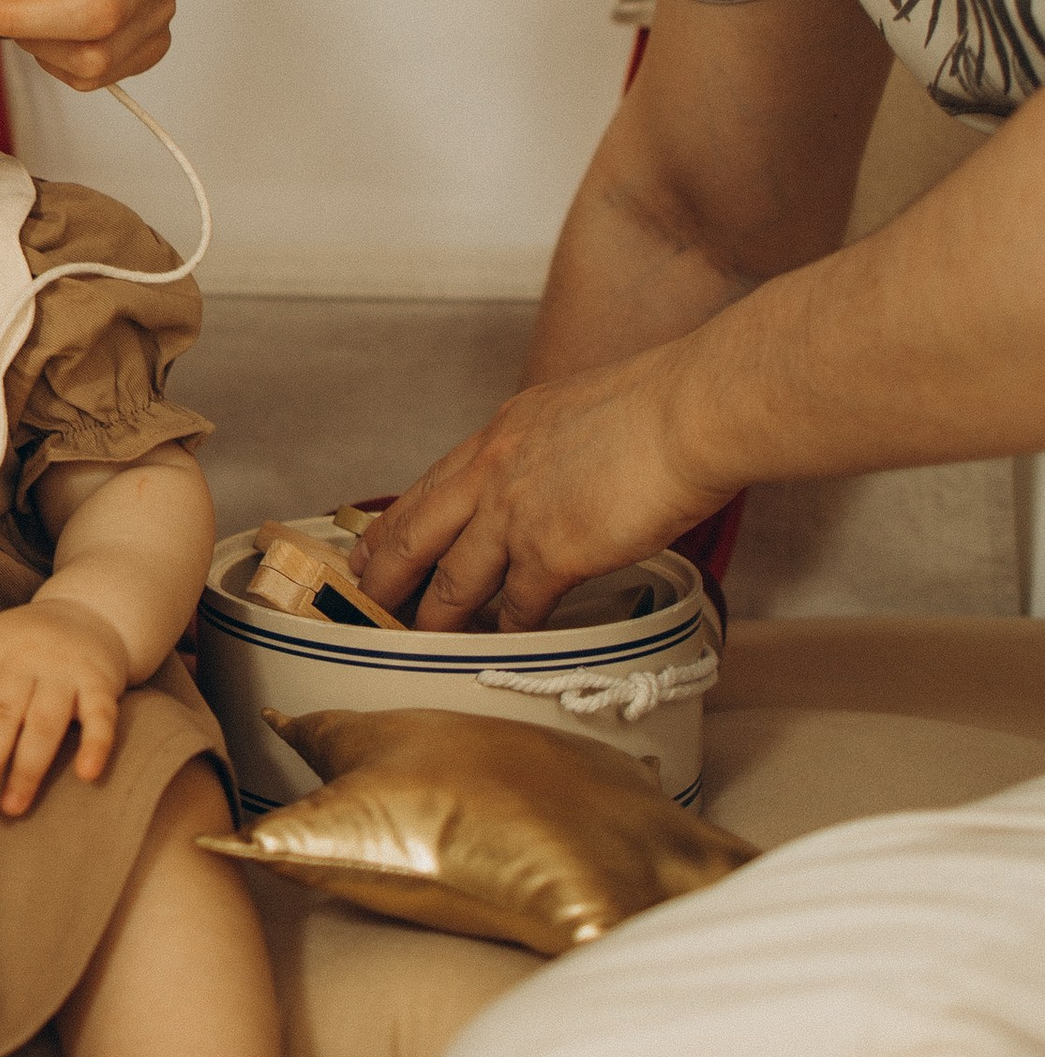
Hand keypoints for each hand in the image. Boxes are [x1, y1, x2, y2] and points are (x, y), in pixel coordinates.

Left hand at [0, 600, 131, 814]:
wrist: (87, 614)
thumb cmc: (21, 654)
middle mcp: (25, 656)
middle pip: (2, 713)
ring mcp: (66, 667)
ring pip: (45, 720)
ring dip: (29, 767)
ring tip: (13, 806)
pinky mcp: (102, 679)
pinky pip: (101, 713)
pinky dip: (96, 744)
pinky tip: (86, 774)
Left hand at [355, 350, 734, 634]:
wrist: (693, 412)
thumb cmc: (661, 406)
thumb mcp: (577, 410)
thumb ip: (550, 448)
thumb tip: (554, 475)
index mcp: (501, 433)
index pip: (432, 484)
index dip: (396, 522)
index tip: (371, 546)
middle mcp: (494, 470)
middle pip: (417, 532)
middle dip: (384, 574)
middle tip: (363, 602)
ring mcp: (517, 513)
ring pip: (454, 579)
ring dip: (433, 617)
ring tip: (415, 643)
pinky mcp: (552, 552)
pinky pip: (516, 608)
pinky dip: (505, 634)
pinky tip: (497, 649)